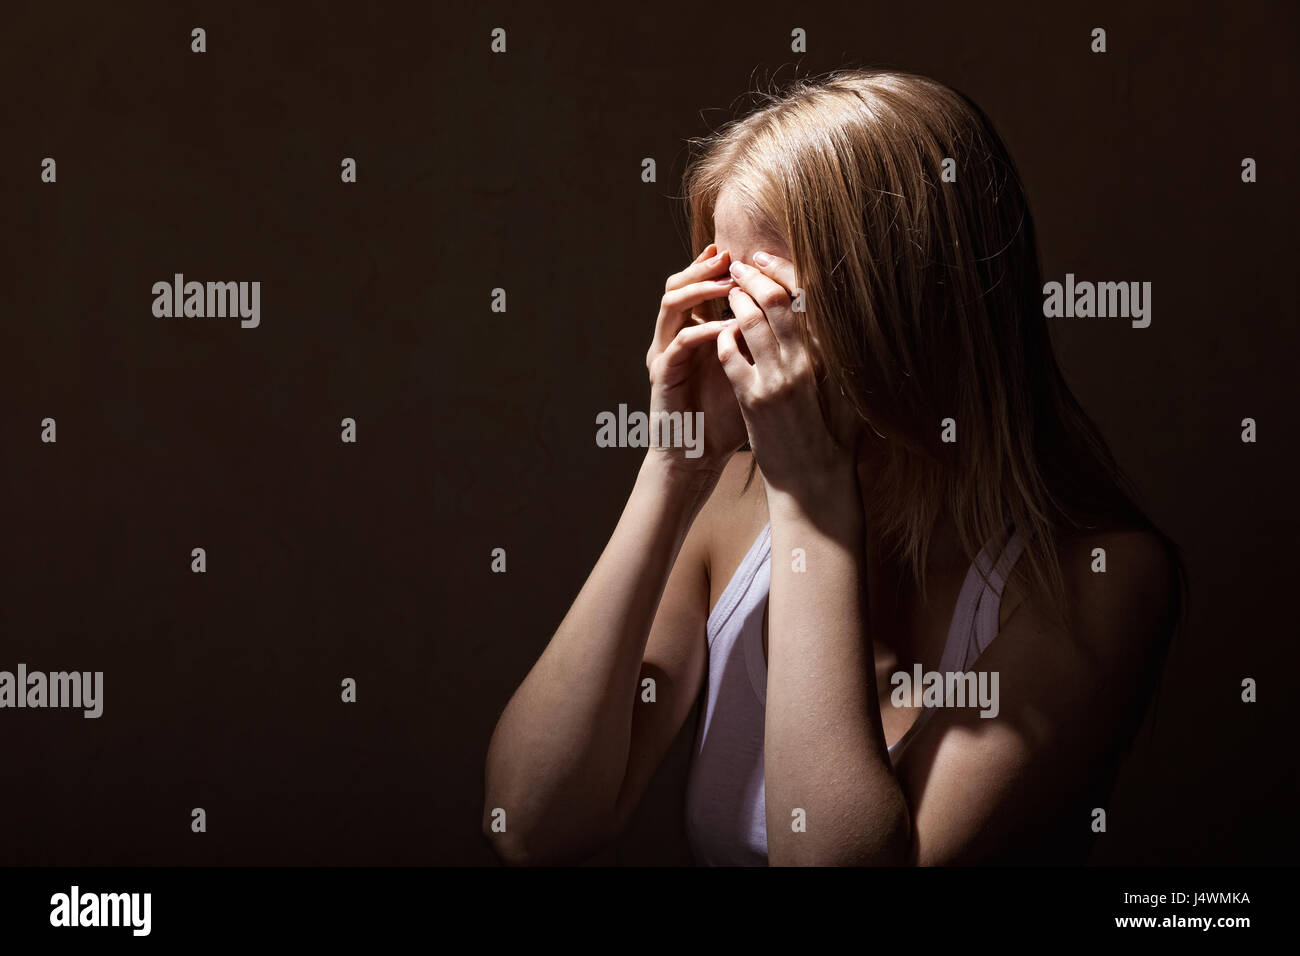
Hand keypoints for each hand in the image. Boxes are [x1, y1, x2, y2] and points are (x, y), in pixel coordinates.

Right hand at [645, 244, 748, 471]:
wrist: (696, 454)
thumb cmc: (724, 415)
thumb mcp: (746, 370)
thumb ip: (757, 342)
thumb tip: (795, 314)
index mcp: (690, 330)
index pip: (697, 285)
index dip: (715, 265)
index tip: (744, 252)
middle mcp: (672, 335)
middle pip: (678, 284)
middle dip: (704, 267)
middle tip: (730, 256)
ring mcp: (663, 352)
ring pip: (671, 304)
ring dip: (701, 290)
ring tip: (730, 284)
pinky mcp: (662, 373)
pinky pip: (680, 342)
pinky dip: (704, 330)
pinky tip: (727, 326)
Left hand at [716, 253, 862, 498]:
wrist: (814, 480)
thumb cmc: (832, 437)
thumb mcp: (845, 389)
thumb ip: (836, 356)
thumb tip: (833, 321)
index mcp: (828, 356)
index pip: (806, 299)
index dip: (784, 272)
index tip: (767, 258)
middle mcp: (805, 363)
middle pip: (777, 301)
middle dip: (755, 276)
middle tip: (740, 264)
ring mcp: (778, 380)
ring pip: (751, 322)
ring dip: (735, 300)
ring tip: (727, 291)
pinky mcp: (754, 400)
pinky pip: (731, 355)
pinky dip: (723, 338)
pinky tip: (720, 333)